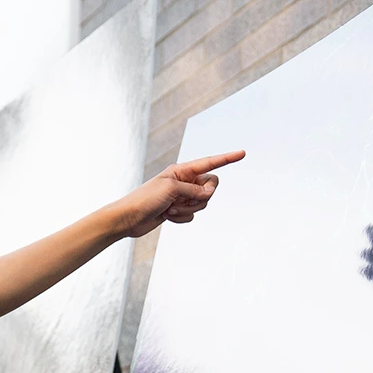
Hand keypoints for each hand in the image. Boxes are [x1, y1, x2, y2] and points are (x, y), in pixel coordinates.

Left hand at [111, 150, 245, 237]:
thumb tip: (208, 195)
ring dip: (187, 209)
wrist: (129, 218)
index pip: (210, 163)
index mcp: (182, 170)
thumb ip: (194, 190)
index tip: (242, 153)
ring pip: (202, 203)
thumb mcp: (172, 189)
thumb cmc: (145, 198)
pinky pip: (192, 215)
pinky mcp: (179, 210)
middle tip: (184, 200)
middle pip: (211, 187)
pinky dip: (181, 218)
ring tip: (170, 209)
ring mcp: (182, 196)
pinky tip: (167, 217)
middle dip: (201, 197)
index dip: (227, 158)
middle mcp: (185, 181)